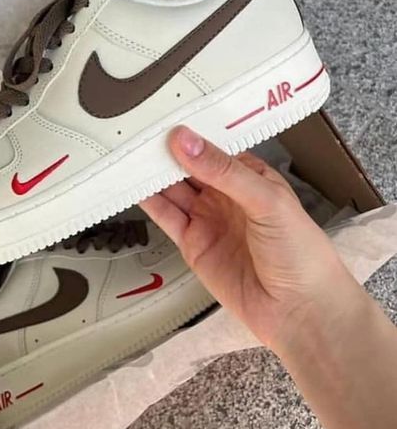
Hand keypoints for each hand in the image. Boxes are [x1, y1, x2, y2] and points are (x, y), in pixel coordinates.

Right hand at [141, 126, 354, 351]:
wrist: (298, 311)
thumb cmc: (300, 252)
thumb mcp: (266, 200)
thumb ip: (224, 171)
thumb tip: (186, 142)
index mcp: (249, 176)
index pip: (214, 147)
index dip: (191, 133)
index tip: (164, 117)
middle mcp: (226, 195)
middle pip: (188, 167)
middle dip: (165, 152)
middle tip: (138, 135)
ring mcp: (207, 219)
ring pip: (173, 190)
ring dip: (153, 174)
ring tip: (129, 156)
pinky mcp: (192, 244)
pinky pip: (167, 217)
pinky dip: (149, 202)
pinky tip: (134, 187)